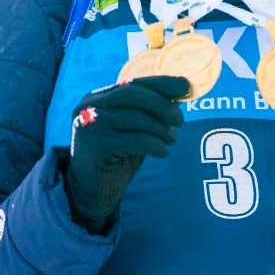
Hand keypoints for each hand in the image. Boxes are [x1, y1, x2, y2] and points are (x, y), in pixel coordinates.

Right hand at [61, 76, 187, 232]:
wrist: (90, 191)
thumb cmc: (114, 156)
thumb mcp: (131, 130)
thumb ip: (147, 112)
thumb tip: (179, 96)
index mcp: (97, 97)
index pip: (131, 82)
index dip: (160, 82)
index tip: (185, 87)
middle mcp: (88, 106)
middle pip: (131, 94)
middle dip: (161, 104)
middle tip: (180, 120)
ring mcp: (89, 124)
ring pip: (134, 117)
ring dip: (160, 127)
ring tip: (171, 139)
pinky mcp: (95, 146)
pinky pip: (134, 139)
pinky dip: (155, 144)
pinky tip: (162, 152)